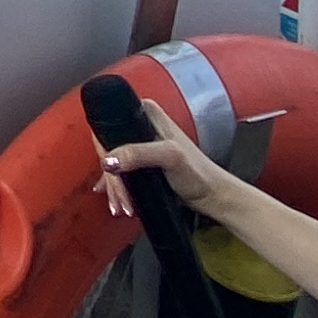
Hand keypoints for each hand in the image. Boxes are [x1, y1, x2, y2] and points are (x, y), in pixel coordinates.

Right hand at [94, 97, 245, 223]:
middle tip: (120, 195)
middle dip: (111, 177)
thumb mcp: (169, 156)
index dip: (106, 150)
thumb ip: (138, 154)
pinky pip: (118, 172)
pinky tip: (119, 200)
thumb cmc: (198, 173)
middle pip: (108, 147)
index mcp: (144, 112)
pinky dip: (117, 188)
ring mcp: (140, 144)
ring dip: (114, 187)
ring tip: (123, 205)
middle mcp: (140, 124)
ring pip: (112, 163)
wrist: (211, 194)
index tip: (112, 171)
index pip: (108, 125)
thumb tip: (109, 160)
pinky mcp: (140, 161)